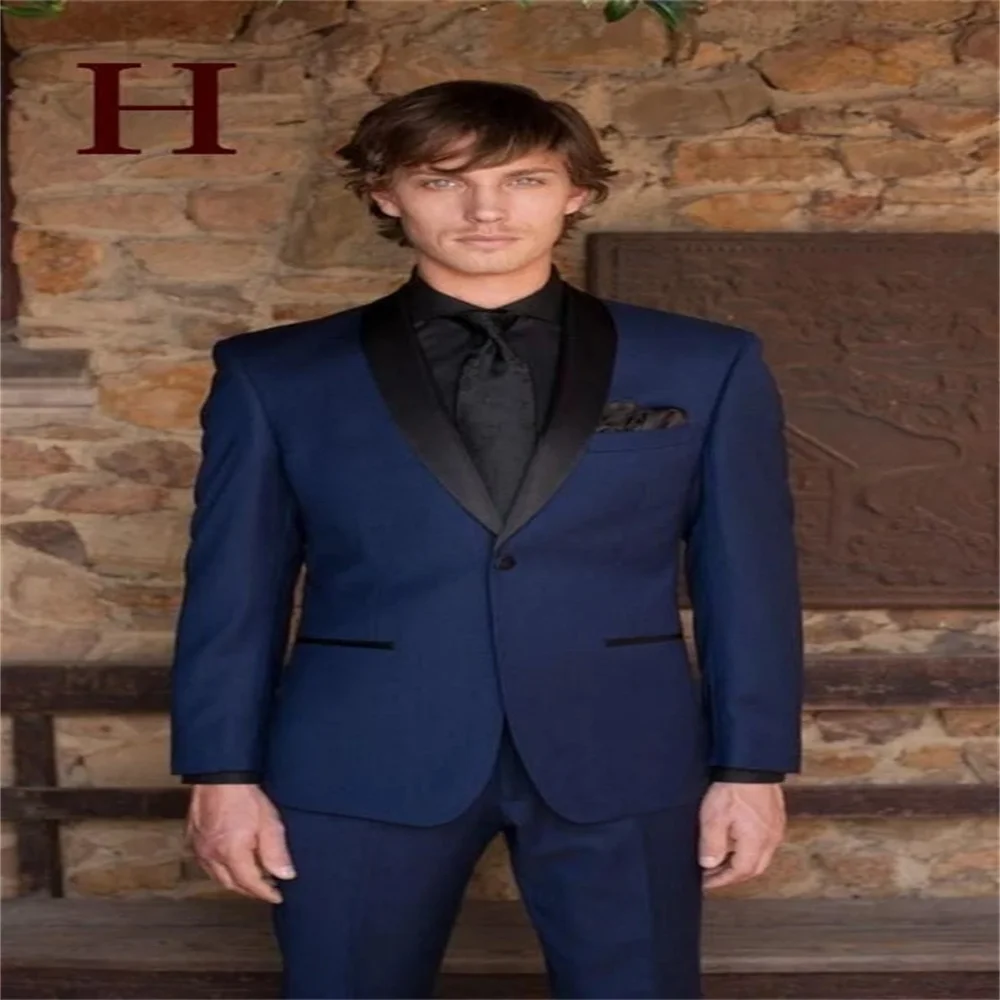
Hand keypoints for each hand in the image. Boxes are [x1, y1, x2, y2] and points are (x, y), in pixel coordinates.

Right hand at [185, 783, 295, 902]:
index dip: (265, 892)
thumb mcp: (269, 821)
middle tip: (267, 888)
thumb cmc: (245, 796)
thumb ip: (276, 852)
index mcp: (231, 853)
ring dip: (235, 881)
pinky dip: (221, 869)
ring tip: (253, 878)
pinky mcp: (192, 840)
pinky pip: (207, 864)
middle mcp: (211, 856)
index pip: (250, 884)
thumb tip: (286, 876)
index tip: (277, 896)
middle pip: (232, 884)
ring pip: (217, 877)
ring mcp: (199, 849)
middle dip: (250, 890)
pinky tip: (232, 863)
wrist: (220, 776)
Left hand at [698, 781, 785, 888]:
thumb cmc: (732, 787)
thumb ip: (711, 844)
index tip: (707, 882)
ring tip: (721, 859)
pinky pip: (765, 841)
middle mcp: (771, 838)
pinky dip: (749, 847)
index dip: (722, 880)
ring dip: (741, 861)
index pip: (741, 872)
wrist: (751, 763)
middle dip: (732, 874)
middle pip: (754, 868)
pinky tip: (736, 840)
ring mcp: (776, 827)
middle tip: (713, 875)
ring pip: (761, 855)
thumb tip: (709, 865)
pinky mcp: (776, 815)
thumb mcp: (714, 817)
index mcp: (757, 842)